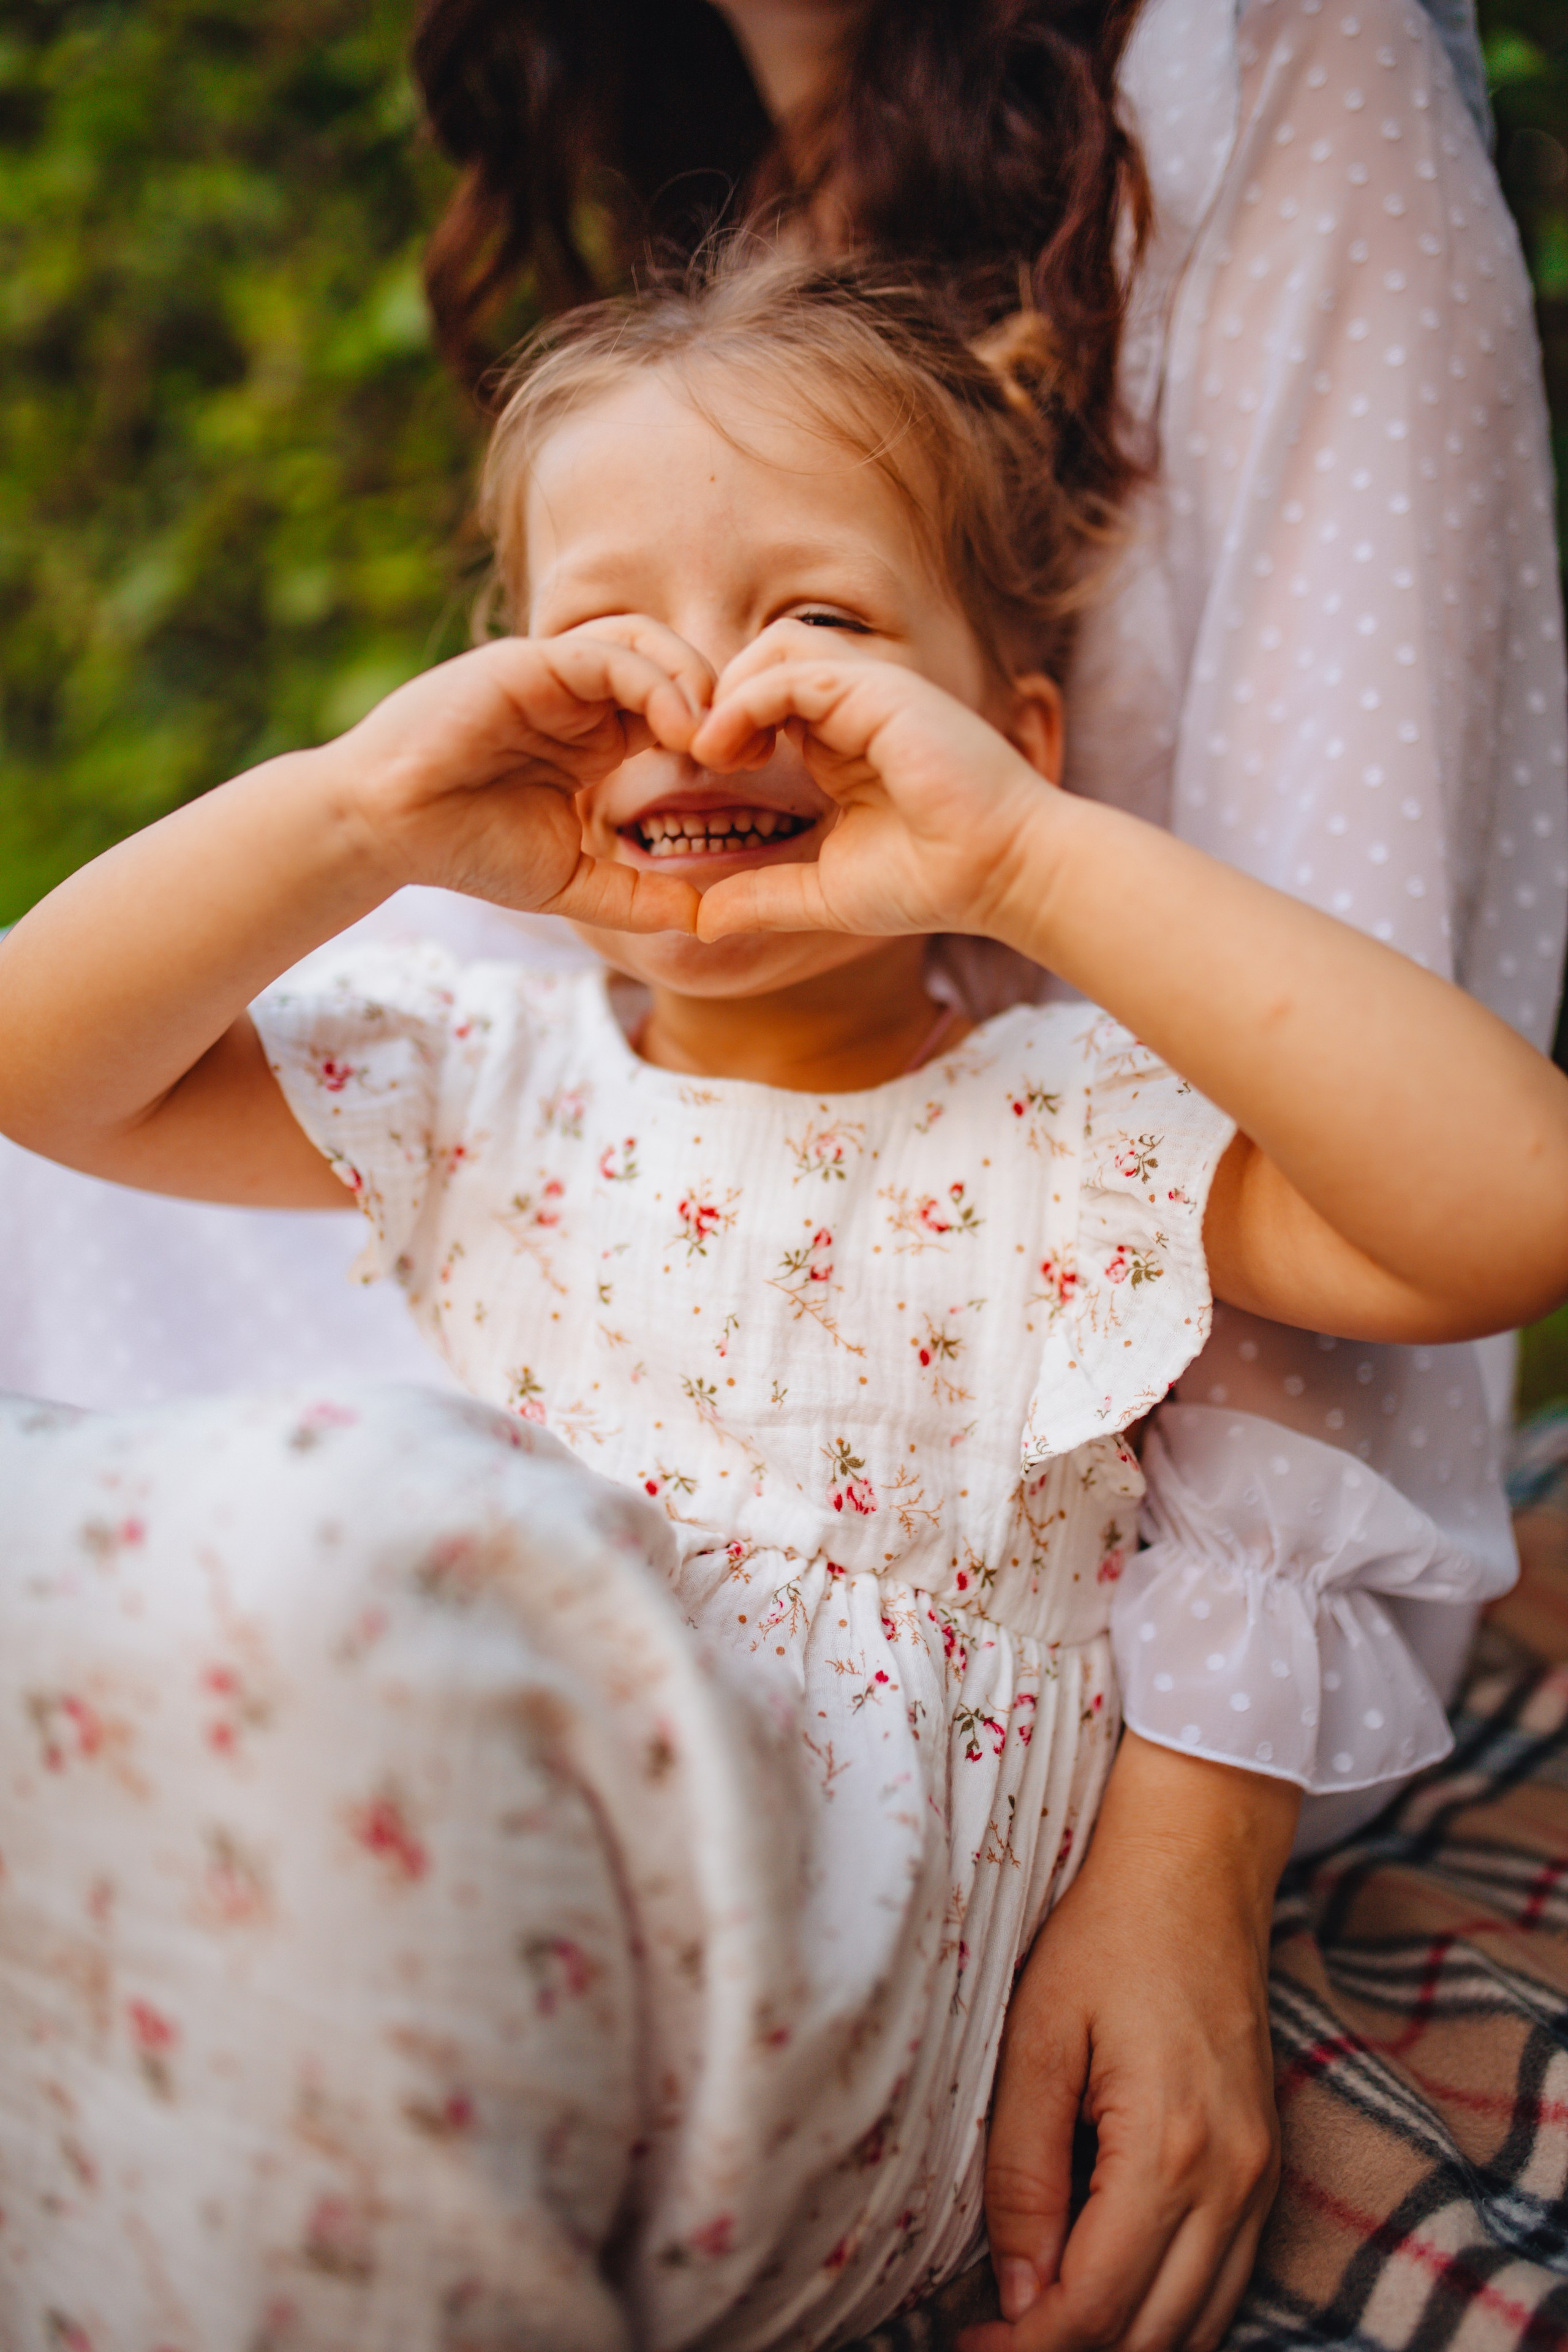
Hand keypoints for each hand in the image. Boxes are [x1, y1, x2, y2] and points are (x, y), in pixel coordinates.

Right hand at [331, 616, 713, 932]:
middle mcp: (583, 699)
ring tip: (714, 739)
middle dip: (723, 702)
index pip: (679, 712)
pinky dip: (652, 680)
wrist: (387, 830)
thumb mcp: (572, 883)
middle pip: (676, 668)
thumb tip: (707, 920)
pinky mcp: (530, 664)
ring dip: (694, 683)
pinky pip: (607, 652)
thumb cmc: (467, 850)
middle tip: (751, 752)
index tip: (754, 774)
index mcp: (597, 739)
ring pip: (649, 645)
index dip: (723, 735)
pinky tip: (676, 728)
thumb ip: (637, 897)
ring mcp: (557, 676)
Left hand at [689, 623, 1058, 941]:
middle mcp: (854, 708)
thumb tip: (703, 922)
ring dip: (729, 693)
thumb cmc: (932, 883)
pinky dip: (747, 702)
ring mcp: (869, 693)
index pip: (764, 699)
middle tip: (696, 758)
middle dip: (717, 699)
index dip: (723, 725)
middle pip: (763, 659)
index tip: (702, 777)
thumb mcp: (824, 893)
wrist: (1001, 876)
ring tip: (712, 753)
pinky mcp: (880, 693)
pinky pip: (791, 672)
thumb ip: (764, 897)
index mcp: (840, 743)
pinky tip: (729, 752)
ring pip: (774, 649)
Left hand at [960, 1736, 1296, 2351]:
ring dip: (1121, 2344)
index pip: (1097, 2307)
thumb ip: (1024, 2169)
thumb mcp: (1037, 2037)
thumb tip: (1015, 2291)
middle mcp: (1234, 2179)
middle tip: (988, 2344)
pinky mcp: (1266, 2163)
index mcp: (1172, 2148)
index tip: (965, 2347)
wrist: (1196, 1866)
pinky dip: (1167, 2314)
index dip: (1026, 2350)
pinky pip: (1224, 2281)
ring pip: (1199, 2325)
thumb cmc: (1106, 1932)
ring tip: (1035, 2327)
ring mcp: (1261, 2175)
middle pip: (1153, 2336)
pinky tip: (1105, 2297)